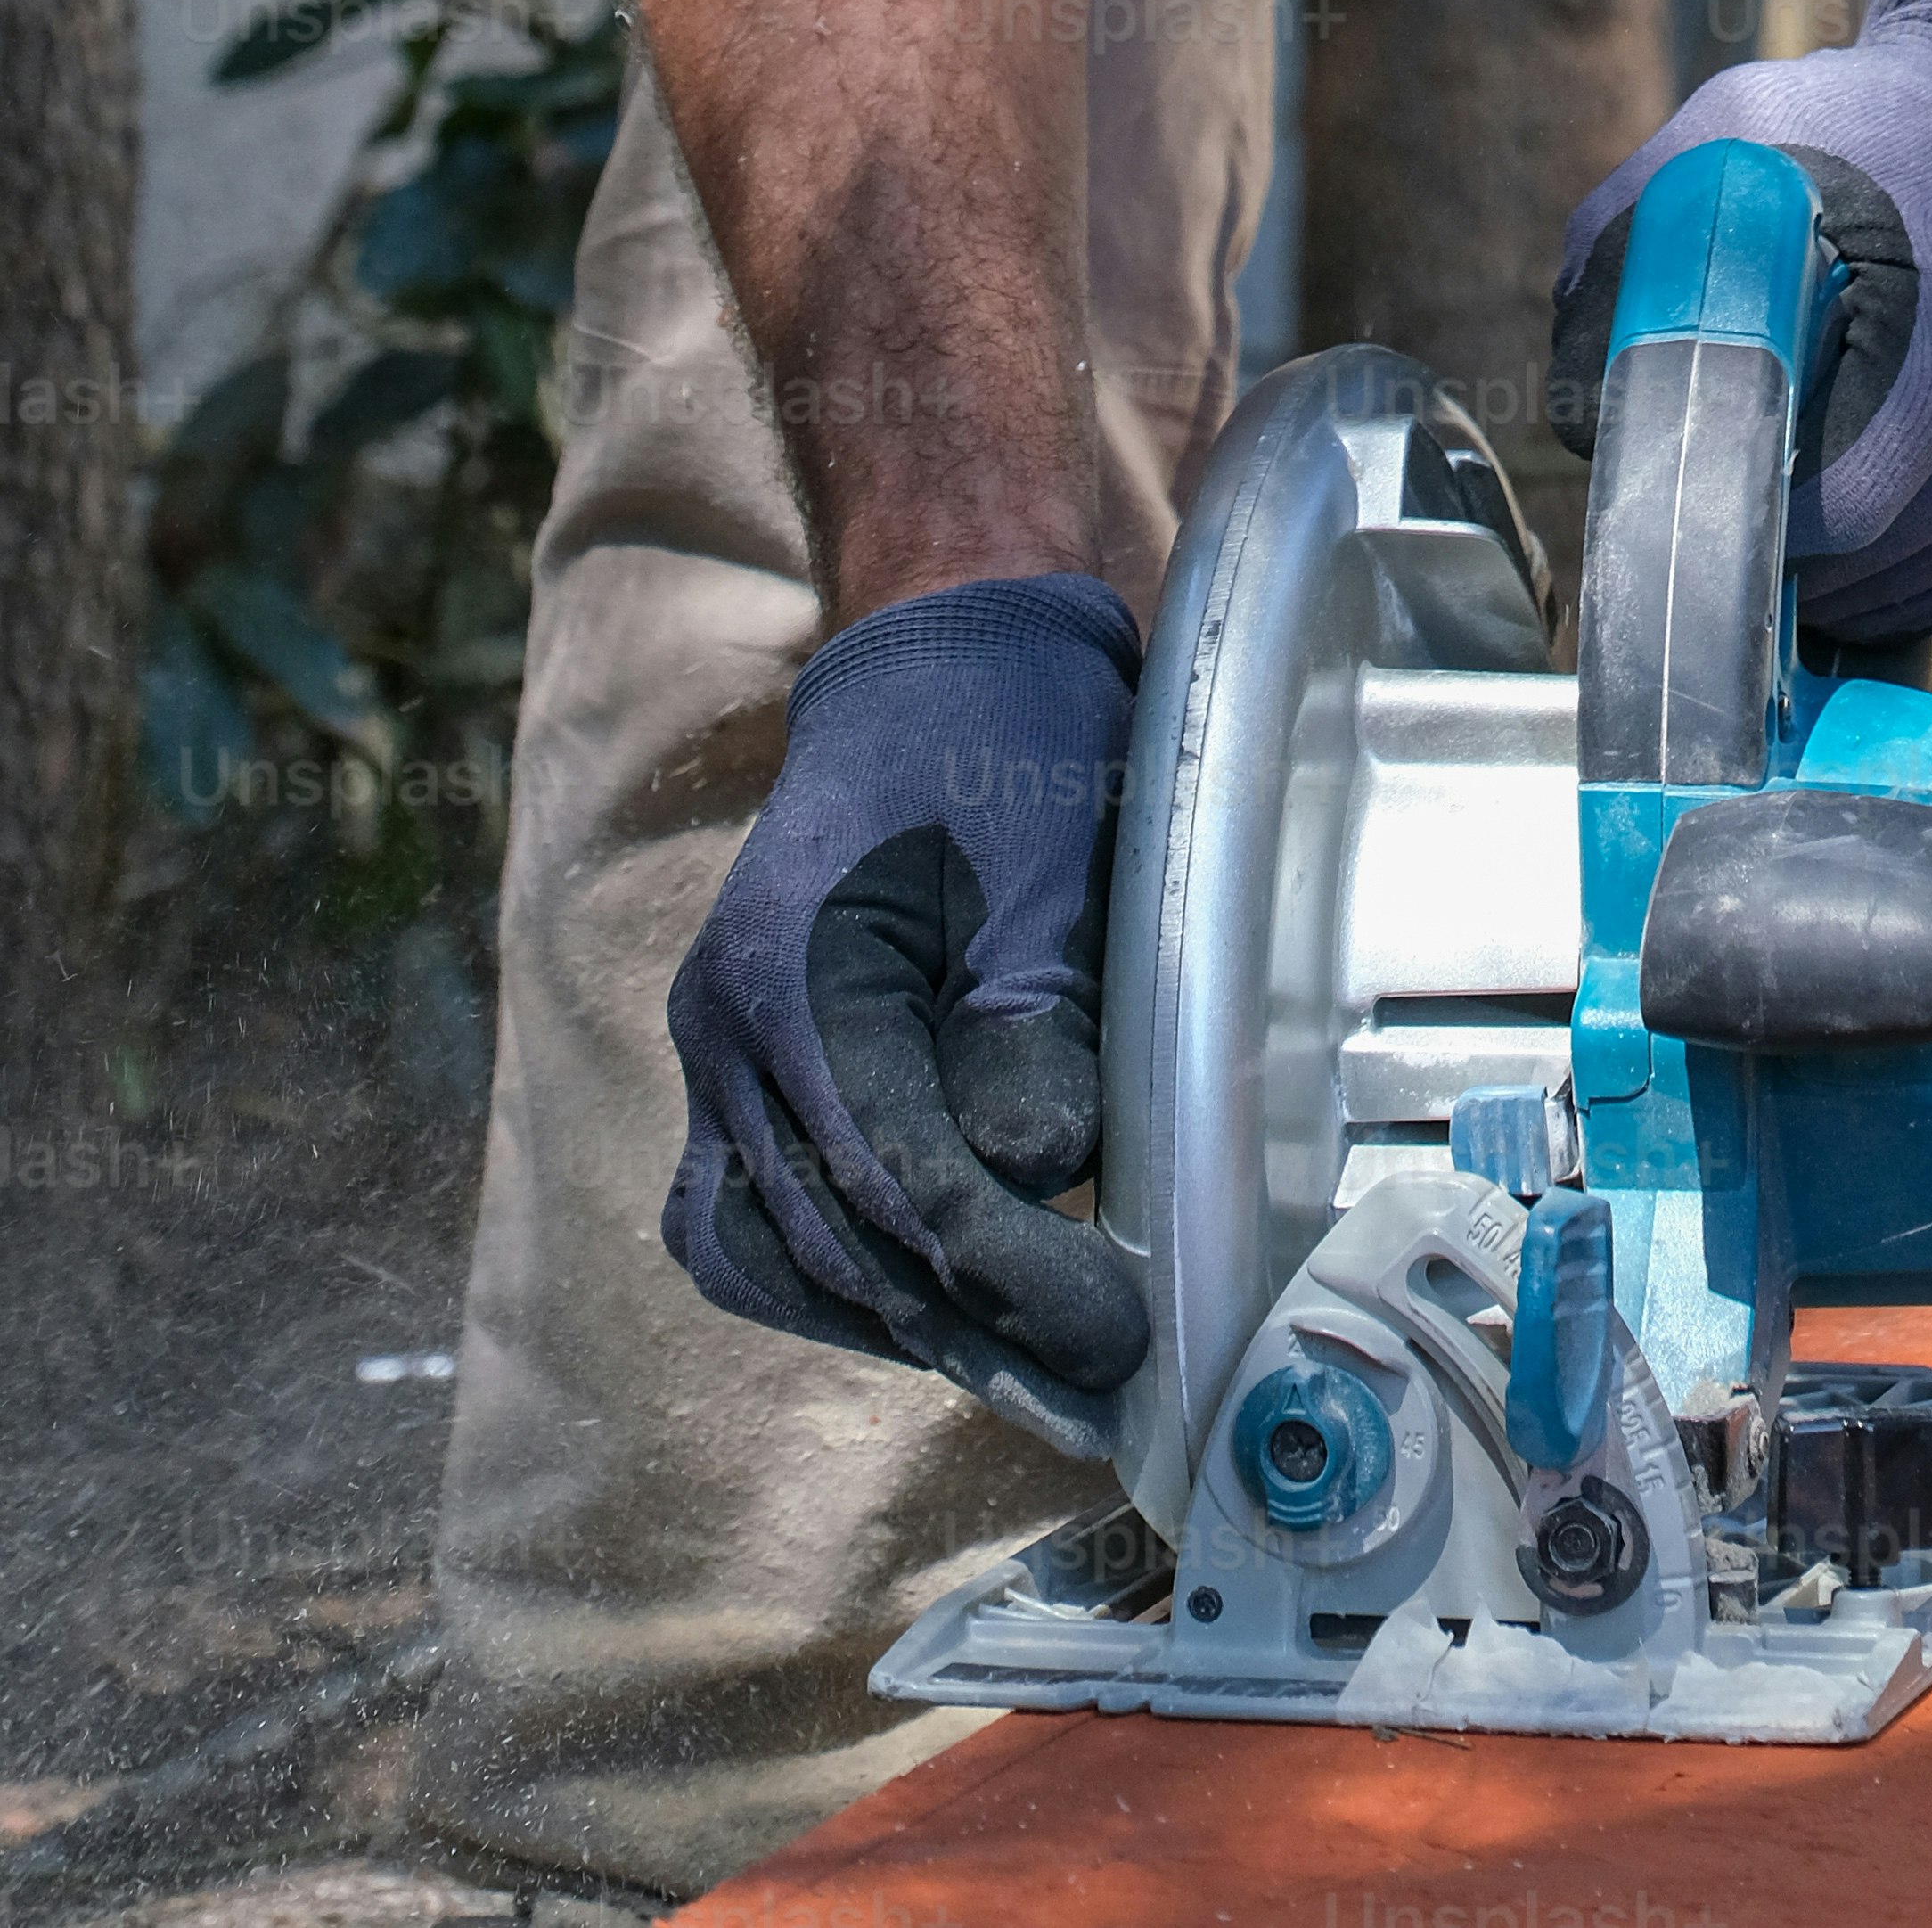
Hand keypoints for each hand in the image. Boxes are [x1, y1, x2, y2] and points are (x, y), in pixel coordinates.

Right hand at [662, 572, 1150, 1457]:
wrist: (948, 646)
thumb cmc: (1012, 738)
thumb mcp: (1059, 873)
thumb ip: (1039, 1033)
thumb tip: (1033, 1180)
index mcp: (793, 972)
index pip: (901, 1185)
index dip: (1014, 1278)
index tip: (1117, 1336)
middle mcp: (725, 1022)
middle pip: (831, 1241)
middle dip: (968, 1325)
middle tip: (1093, 1383)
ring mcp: (717, 1044)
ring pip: (763, 1250)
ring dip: (887, 1317)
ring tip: (1016, 1355)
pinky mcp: (742, 1056)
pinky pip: (751, 1205)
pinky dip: (832, 1267)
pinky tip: (929, 1294)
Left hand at [1549, 0, 1931, 638]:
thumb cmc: (1864, 133)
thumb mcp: (1735, 137)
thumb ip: (1635, 258)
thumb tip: (1586, 429)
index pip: (1828, 512)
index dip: (1735, 508)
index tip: (1684, 470)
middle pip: (1847, 571)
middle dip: (1763, 531)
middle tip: (1731, 447)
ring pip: (1882, 602)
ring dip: (1819, 554)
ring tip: (1813, 436)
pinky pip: (1931, 599)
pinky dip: (1876, 562)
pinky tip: (1873, 461)